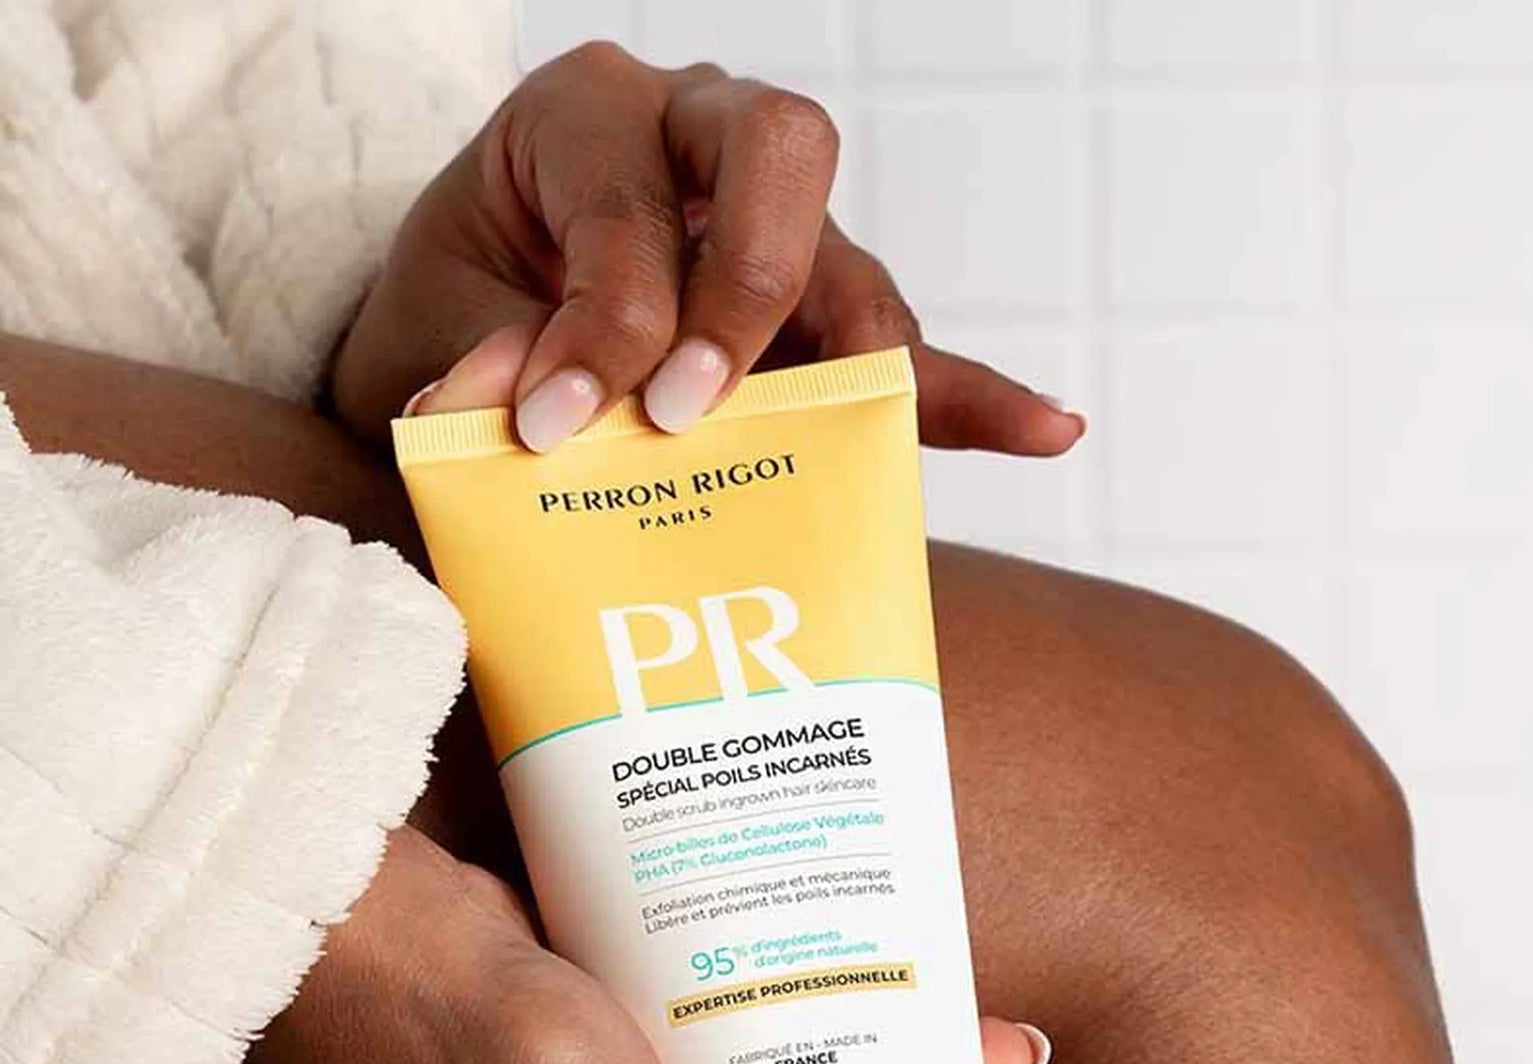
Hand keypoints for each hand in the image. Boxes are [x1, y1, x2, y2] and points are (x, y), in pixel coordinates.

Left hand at [330, 40, 1084, 456]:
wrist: (469, 328)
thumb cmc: (462, 314)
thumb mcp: (440, 329)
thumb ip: (479, 361)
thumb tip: (519, 411)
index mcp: (591, 116)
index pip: (629, 206)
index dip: (596, 322)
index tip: (549, 423)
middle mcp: (701, 140)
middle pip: (782, 157)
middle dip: (748, 289)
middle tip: (686, 411)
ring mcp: (780, 226)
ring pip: (850, 260)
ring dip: (851, 356)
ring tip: (871, 434)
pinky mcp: (825, 320)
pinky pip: (910, 354)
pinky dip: (973, 398)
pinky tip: (1048, 428)